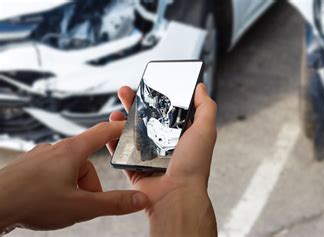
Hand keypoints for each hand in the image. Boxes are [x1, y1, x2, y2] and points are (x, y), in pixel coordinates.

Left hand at [0, 122, 149, 231]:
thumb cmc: (31, 202)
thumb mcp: (81, 207)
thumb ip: (114, 203)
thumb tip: (139, 199)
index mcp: (72, 152)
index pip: (103, 132)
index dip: (120, 128)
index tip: (131, 126)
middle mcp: (55, 149)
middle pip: (86, 162)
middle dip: (90, 184)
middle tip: (84, 204)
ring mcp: (39, 157)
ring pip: (68, 170)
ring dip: (73, 188)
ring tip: (62, 206)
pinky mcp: (27, 168)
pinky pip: (51, 174)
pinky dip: (56, 187)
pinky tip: (47, 202)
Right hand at [107, 83, 217, 236]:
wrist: (175, 196)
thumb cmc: (193, 166)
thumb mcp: (205, 130)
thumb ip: (205, 107)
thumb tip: (200, 87)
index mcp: (183, 135)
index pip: (169, 111)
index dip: (159, 97)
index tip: (149, 85)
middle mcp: (166, 145)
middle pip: (147, 119)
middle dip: (135, 103)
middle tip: (125, 91)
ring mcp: (150, 156)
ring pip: (131, 133)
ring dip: (121, 119)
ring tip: (115, 109)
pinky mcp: (135, 168)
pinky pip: (121, 152)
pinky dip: (112, 141)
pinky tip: (108, 129)